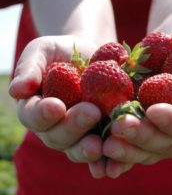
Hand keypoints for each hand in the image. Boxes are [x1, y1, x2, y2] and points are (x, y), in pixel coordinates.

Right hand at [9, 35, 102, 162]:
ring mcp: (77, 133)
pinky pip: (101, 150)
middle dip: (73, 126)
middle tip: (91, 112)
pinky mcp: (98, 133)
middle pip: (57, 136)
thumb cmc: (62, 52)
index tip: (56, 106)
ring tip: (100, 144)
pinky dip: (106, 158)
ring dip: (87, 149)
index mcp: (36, 107)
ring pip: (77, 148)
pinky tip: (114, 159)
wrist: (90, 55)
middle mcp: (54, 125)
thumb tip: (17, 90)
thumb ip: (29, 68)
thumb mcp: (42, 51)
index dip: (43, 115)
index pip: (33, 116)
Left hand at [90, 44, 171, 177]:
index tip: (154, 110)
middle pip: (166, 143)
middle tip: (120, 127)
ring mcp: (161, 137)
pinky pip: (129, 147)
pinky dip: (116, 153)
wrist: (171, 57)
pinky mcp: (142, 134)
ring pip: (145, 151)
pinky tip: (100, 153)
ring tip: (106, 143)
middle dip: (143, 136)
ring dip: (126, 149)